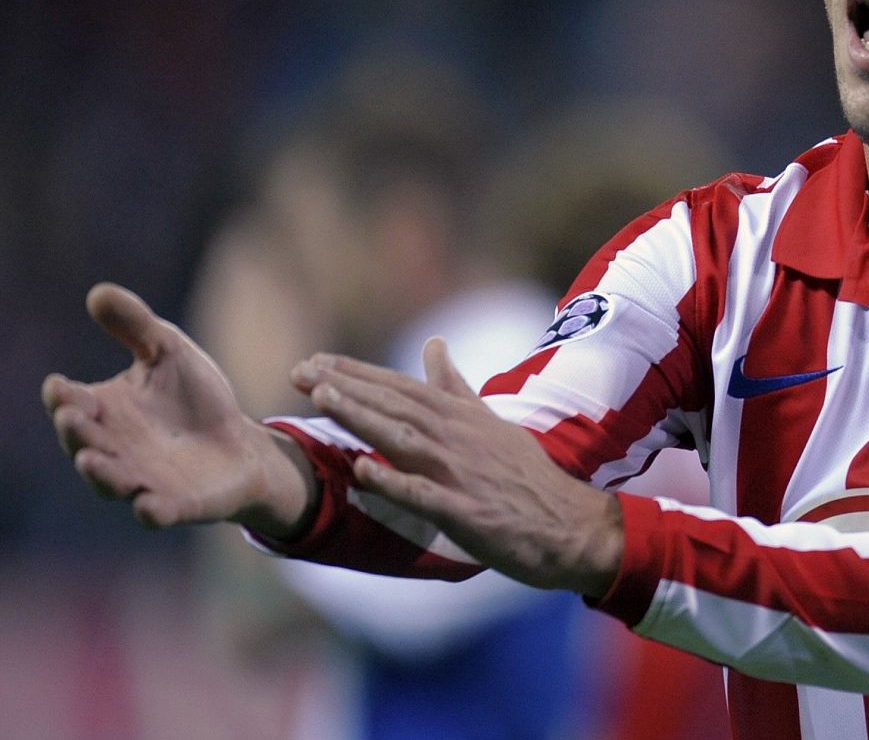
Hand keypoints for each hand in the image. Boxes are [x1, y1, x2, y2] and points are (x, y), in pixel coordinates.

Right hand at [42, 283, 316, 536]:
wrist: (239, 442)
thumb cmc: (193, 397)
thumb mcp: (168, 352)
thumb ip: (135, 326)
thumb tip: (98, 292)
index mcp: (105, 412)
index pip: (72, 404)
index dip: (62, 398)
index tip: (59, 385)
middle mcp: (115, 450)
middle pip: (85, 444)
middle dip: (76, 434)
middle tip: (71, 418)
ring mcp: (143, 480)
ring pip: (112, 482)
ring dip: (100, 474)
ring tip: (90, 461)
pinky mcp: (177, 505)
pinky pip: (158, 513)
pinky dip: (152, 511)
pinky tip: (148, 506)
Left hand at [291, 341, 623, 598]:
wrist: (569, 525)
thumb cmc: (526, 476)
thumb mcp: (491, 422)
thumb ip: (456, 387)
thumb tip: (433, 344)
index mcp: (461, 417)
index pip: (400, 388)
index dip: (356, 373)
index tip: (315, 361)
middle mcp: (458, 438)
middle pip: (394, 405)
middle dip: (346, 386)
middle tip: (300, 371)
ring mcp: (462, 474)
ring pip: (404, 439)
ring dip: (363, 418)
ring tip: (322, 399)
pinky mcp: (468, 512)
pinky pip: (425, 496)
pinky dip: (394, 484)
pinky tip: (363, 474)